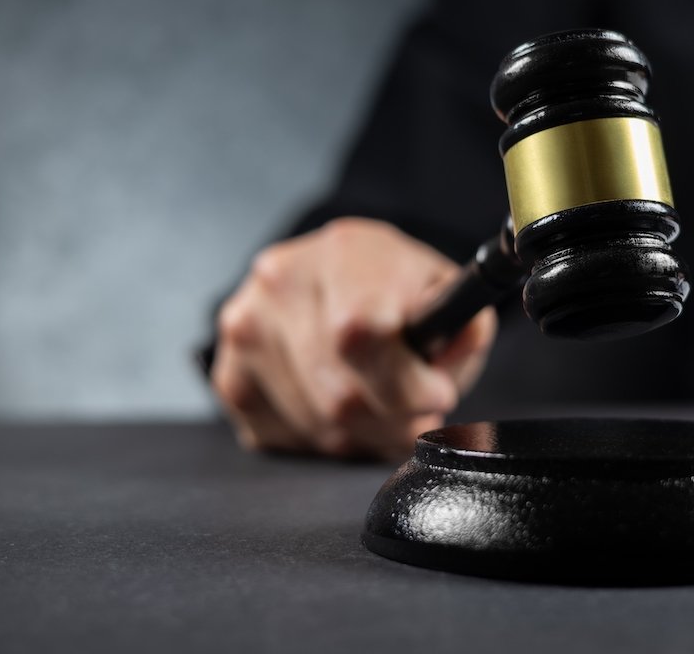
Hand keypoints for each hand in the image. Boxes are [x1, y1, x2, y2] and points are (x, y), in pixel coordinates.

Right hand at [211, 217, 497, 459]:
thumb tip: (455, 354)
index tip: (436, 396)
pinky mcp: (228, 370)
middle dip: (393, 423)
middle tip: (416, 417)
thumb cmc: (399, 293)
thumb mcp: (446, 295)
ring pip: (315, 426)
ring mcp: (245, 326)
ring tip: (381, 411)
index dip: (405, 384)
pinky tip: (339, 411)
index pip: (362, 333)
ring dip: (362, 438)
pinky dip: (322, 441)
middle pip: (339, 395)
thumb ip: (464, 327)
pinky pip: (283, 437)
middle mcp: (281, 280)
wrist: (339, 281)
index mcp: (344, 251)